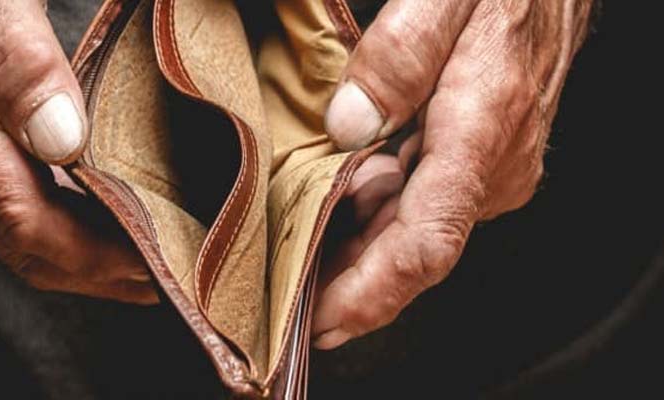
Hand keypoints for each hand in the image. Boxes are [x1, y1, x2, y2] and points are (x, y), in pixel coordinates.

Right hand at [0, 0, 156, 303]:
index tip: (154, 265)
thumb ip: (22, 63)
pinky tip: (102, 222)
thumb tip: (63, 139)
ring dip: (87, 258)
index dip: (97, 257)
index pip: (30, 226)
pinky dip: (63, 230)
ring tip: (149, 259)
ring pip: (21, 242)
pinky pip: (10, 217)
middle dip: (102, 274)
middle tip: (169, 277)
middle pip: (29, 250)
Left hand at [313, 0, 593, 347]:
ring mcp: (492, 168)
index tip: (326, 323)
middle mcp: (493, 165)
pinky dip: (380, 220)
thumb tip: (348, 126)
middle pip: (412, 250)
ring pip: (415, 231)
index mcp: (480, 130)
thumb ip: (398, 56)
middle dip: (349, 279)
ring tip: (307, 251)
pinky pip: (426, 208)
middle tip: (291, 291)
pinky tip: (344, 210)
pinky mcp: (483, 162)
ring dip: (360, 248)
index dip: (372, 293)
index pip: (426, 241)